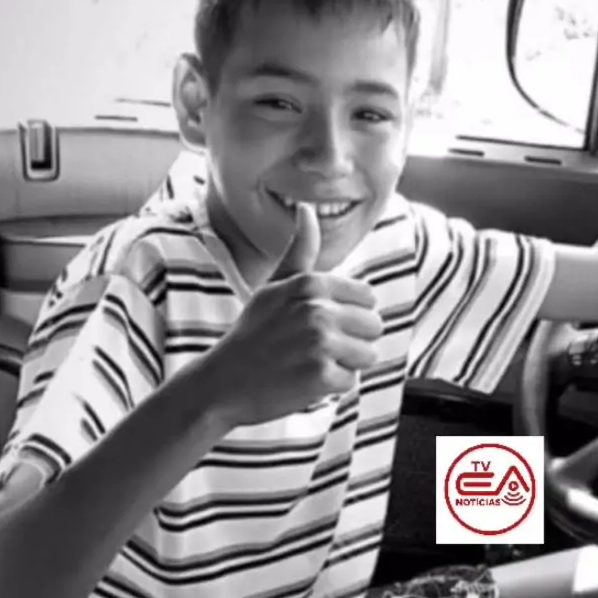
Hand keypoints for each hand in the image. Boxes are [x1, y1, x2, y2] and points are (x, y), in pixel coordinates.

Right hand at [201, 203, 383, 425]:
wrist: (224, 381)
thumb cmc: (254, 333)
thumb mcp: (274, 286)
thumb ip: (300, 252)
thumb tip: (306, 210)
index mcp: (312, 283)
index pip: (368, 298)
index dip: (350, 315)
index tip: (322, 324)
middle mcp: (318, 310)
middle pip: (374, 327)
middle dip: (353, 341)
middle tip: (316, 348)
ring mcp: (320, 343)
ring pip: (368, 355)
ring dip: (345, 364)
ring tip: (311, 362)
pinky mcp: (321, 376)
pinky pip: (351, 381)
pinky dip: (331, 386)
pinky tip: (304, 380)